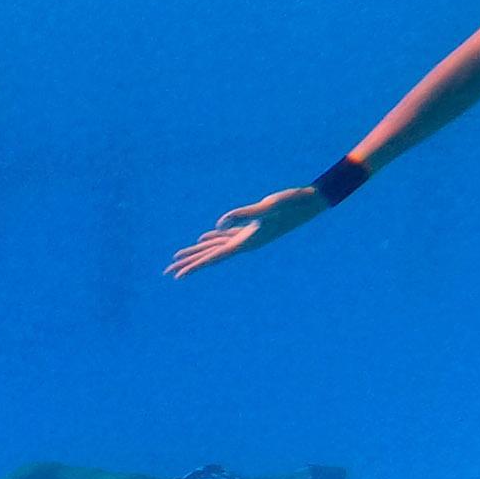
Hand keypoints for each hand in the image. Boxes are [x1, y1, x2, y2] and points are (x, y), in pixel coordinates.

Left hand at [165, 185, 327, 278]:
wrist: (312, 203)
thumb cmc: (292, 203)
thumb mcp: (267, 207)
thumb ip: (243, 214)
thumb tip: (219, 222)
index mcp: (245, 242)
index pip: (214, 257)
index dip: (194, 265)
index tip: (177, 276)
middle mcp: (244, 243)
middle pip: (210, 255)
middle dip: (189, 263)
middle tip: (167, 272)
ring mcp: (247, 236)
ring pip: (215, 246)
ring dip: (197, 251)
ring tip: (178, 258)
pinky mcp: (251, 227)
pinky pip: (225, 236)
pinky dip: (212, 237)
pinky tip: (204, 237)